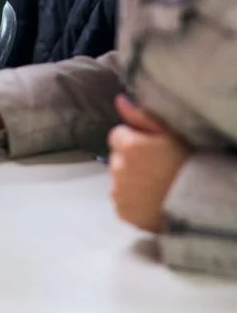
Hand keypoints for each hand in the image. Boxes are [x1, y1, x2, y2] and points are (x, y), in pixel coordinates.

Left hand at [108, 95, 189, 233]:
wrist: (196, 204)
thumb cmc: (184, 164)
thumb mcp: (168, 133)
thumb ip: (140, 116)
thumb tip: (119, 100)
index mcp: (128, 146)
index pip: (116, 135)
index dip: (132, 140)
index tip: (149, 149)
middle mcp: (118, 168)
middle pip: (116, 158)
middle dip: (129, 160)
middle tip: (153, 168)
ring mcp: (118, 191)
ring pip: (118, 180)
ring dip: (129, 180)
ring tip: (153, 186)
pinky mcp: (122, 211)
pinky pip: (122, 201)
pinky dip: (131, 200)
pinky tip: (149, 200)